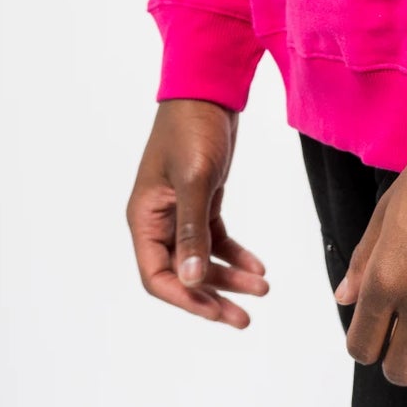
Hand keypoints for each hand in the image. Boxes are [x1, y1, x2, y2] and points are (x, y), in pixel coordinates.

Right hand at [126, 98, 270, 328]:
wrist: (209, 87)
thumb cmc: (192, 127)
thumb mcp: (194, 179)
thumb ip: (192, 230)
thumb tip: (190, 279)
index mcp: (144, 218)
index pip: (156, 276)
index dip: (185, 299)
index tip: (215, 311)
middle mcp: (158, 219)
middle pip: (182, 273)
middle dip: (213, 297)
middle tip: (244, 318)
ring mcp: (180, 210)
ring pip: (202, 258)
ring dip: (229, 276)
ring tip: (261, 289)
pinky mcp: (201, 199)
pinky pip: (215, 238)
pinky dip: (234, 254)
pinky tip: (257, 266)